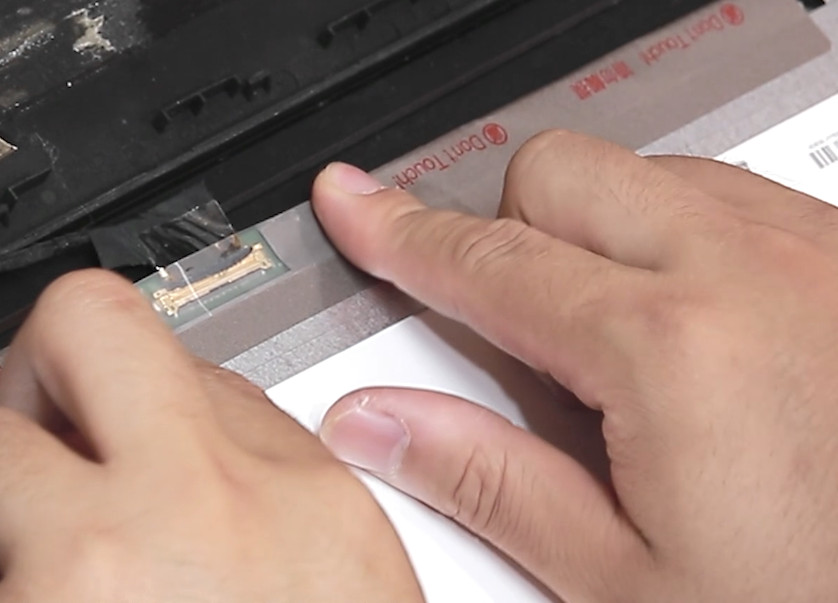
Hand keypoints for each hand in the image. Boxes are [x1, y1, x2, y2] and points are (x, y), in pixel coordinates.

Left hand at [0, 270, 423, 602]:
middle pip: (66, 333)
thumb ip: (275, 466)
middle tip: (35, 442)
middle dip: (36, 386)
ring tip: (34, 580)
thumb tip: (198, 397)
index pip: (174, 342)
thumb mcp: (349, 576)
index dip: (109, 355)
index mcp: (287, 491)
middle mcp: (183, 512)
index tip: (84, 370)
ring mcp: (80, 577)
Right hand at [310, 130, 837, 600]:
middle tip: (496, 315)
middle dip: (505, 226)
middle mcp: (750, 272)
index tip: (357, 206)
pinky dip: (683, 240)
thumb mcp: (626, 582)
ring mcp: (819, 257)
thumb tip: (382, 424)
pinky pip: (737, 198)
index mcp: (669, 348)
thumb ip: (488, 481)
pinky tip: (694, 332)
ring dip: (597, 231)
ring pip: (651, 173)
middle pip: (562, 172)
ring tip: (606, 344)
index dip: (400, 232)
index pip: (488, 259)